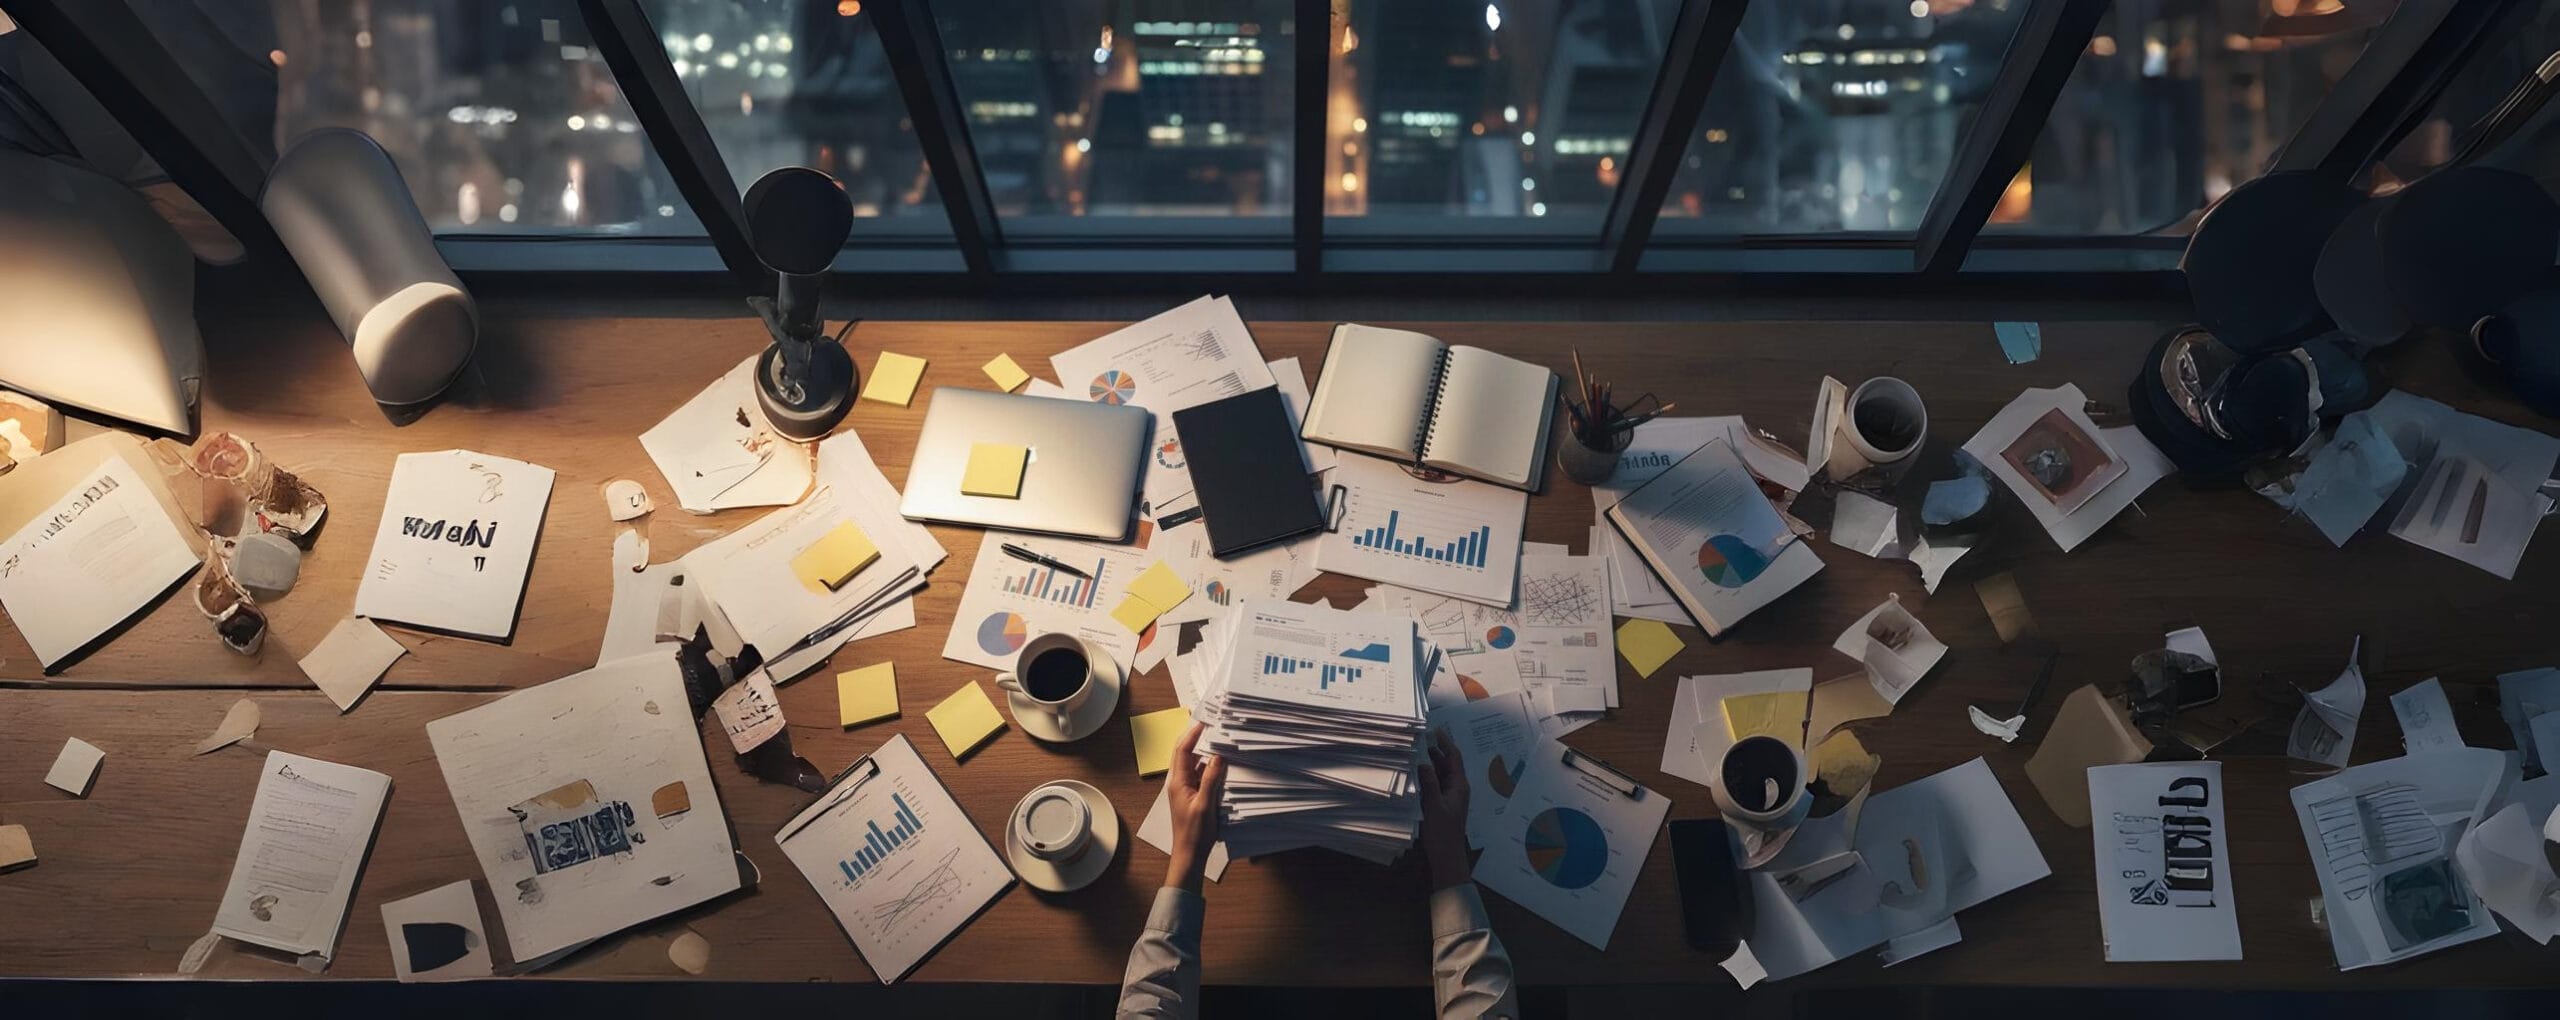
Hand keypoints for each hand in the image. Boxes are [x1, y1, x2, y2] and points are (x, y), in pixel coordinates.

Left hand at [1163, 721, 1226, 892]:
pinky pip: (1200, 776)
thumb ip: (1210, 779)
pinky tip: (1222, 765)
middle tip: (1213, 726)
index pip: (1182, 750)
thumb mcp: (1205, 805)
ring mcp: (1185, 789)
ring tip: (1220, 742)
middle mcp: (1179, 782)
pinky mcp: (1193, 796)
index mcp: (1177, 782)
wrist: (1189, 855)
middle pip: (1186, 754)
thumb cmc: (1194, 833)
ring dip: (1206, 754)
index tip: (1203, 721)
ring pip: (1195, 764)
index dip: (1191, 734)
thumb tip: (1218, 757)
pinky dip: (1210, 768)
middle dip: (1198, 739)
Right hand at [1418, 727, 1471, 890]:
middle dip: (1434, 752)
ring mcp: (1449, 797)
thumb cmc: (1443, 833)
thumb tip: (1422, 763)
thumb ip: (1429, 783)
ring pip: (1440, 774)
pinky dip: (1426, 778)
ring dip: (1429, 765)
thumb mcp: (1434, 806)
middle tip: (1418, 740)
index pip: (1454, 758)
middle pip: (1446, 764)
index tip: (1435, 731)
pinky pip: (1435, 785)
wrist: (1447, 857)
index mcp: (1459, 786)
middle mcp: (1456, 789)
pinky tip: (1413, 775)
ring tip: (1413, 753)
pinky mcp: (1442, 804)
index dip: (1446, 743)